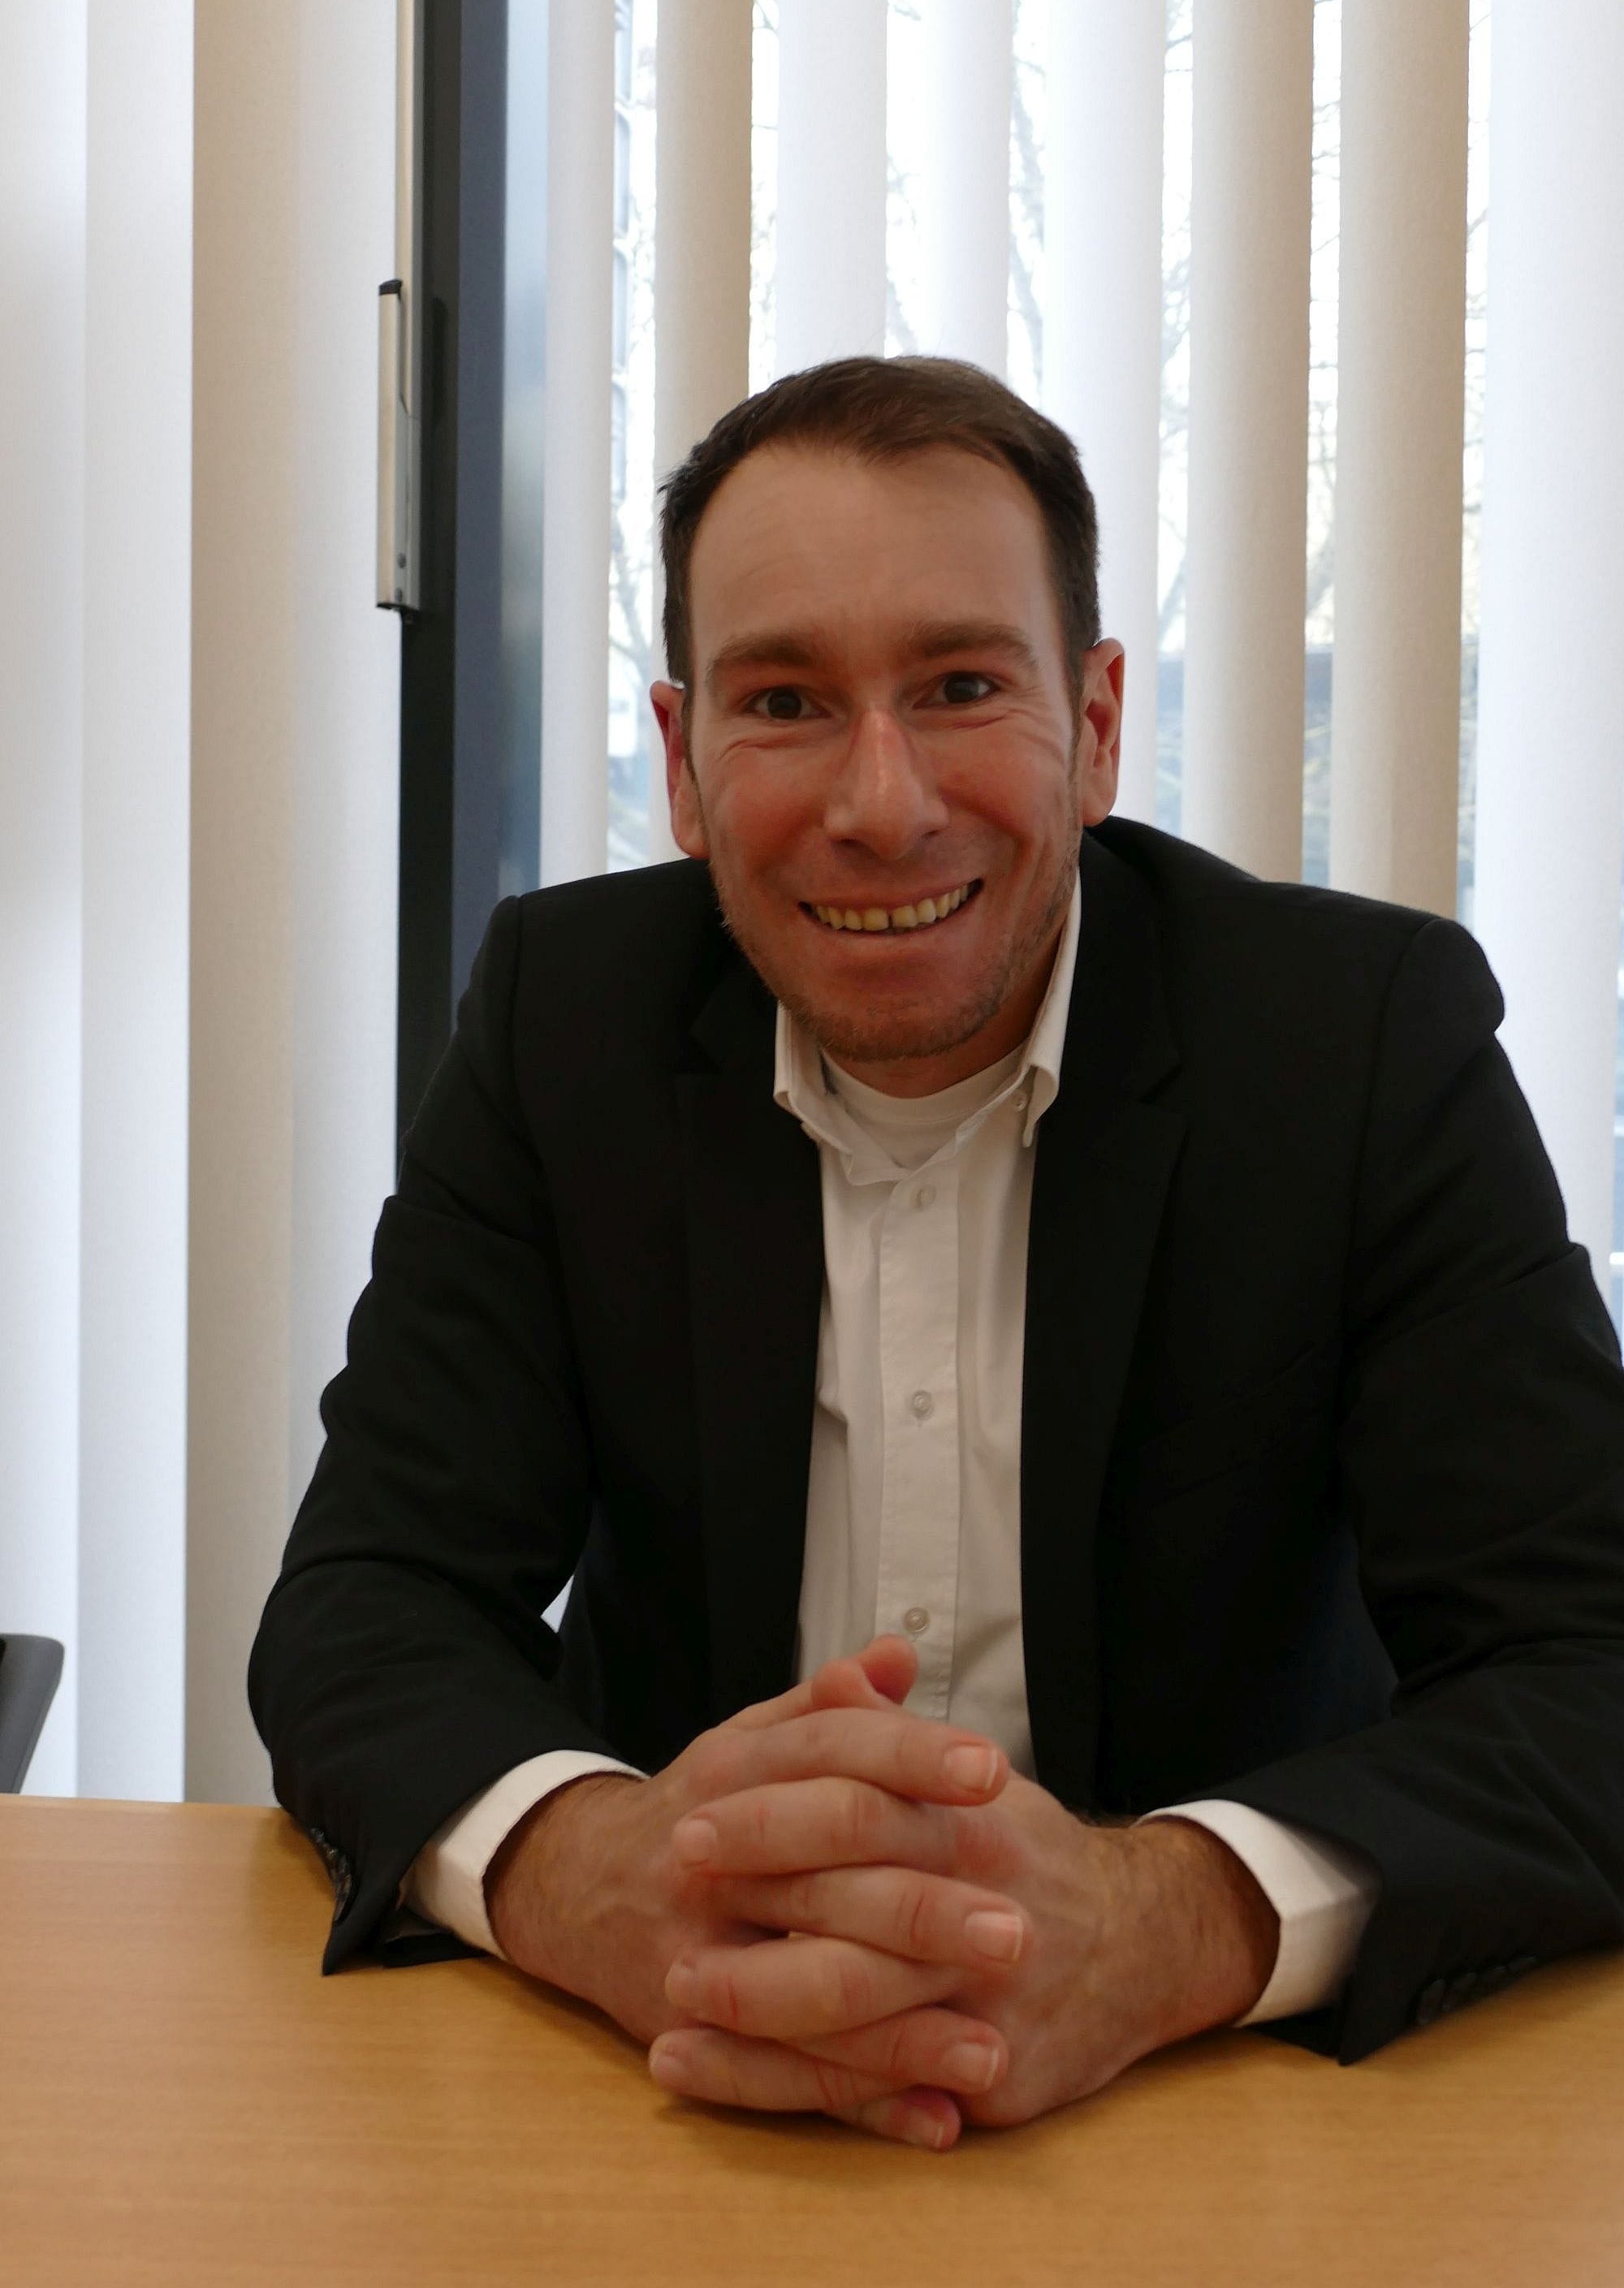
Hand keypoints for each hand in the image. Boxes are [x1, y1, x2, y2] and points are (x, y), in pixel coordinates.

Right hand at [486, 1641, 1030, 2148]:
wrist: (575, 1887)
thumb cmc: (698, 1809)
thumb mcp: (749, 1742)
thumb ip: (828, 1706)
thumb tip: (901, 1655)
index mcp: (733, 1772)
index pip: (831, 1752)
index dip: (911, 1756)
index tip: (995, 1771)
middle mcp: (712, 1858)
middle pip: (827, 1878)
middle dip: (926, 1909)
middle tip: (1021, 1929)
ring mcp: (695, 1951)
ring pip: (808, 1991)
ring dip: (905, 2030)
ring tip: (995, 2047)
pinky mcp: (692, 2031)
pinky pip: (786, 2077)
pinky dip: (865, 2103)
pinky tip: (939, 2119)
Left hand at [653, 1678, 1279, 2134]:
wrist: (1142, 1948)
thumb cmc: (1023, 1857)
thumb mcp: (970, 1783)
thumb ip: (896, 1735)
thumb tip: (848, 1669)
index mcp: (975, 1826)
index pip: (863, 1808)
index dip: (772, 1817)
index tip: (693, 1818)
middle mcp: (988, 1909)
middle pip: (859, 1907)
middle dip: (757, 1906)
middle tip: (671, 1902)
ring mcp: (993, 2001)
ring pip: (863, 2010)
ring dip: (756, 2010)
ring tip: (669, 2004)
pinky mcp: (995, 2076)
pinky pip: (878, 2090)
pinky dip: (787, 2089)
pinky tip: (715, 2076)